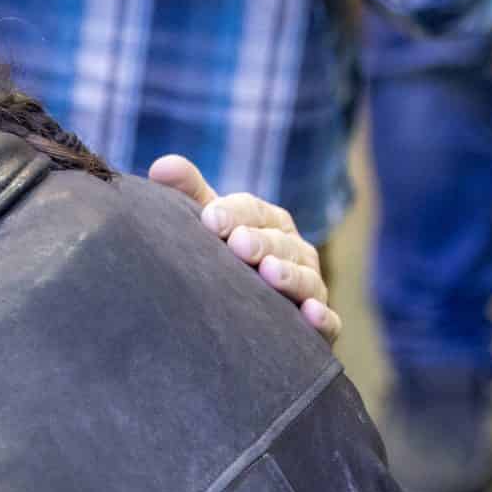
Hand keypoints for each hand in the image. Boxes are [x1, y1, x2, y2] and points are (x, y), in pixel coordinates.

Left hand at [145, 155, 339, 342]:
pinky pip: (328, 321)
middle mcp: (294, 252)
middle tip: (238, 245)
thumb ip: (190, 193)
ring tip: (269, 273)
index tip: (210, 219)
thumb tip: (162, 166)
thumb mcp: (209, 222)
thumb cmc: (220, 255)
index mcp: (268, 224)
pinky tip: (311, 314)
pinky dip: (323, 317)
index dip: (234, 213)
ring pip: (307, 278)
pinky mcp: (318, 324)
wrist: (235, 310)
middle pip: (282, 243)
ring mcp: (309, 287)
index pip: (253, 212)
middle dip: (261, 242)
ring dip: (291, 275)